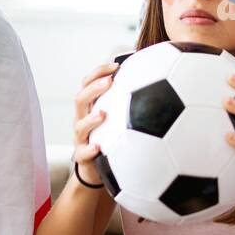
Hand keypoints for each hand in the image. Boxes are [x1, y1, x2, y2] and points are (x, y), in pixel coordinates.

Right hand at [71, 61, 119, 186]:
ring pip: (79, 126)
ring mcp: (81, 138)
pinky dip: (90, 150)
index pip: (87, 84)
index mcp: (90, 107)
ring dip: (91, 119)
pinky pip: (82, 153)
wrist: (96, 169)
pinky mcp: (82, 157)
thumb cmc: (110, 138)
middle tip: (110, 82)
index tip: (115, 65)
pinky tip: (99, 148)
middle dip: (94, 89)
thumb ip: (128, 101)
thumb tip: (154, 79)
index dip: (98, 72)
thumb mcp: (117, 118)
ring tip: (103, 113)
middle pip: (80, 100)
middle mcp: (82, 120)